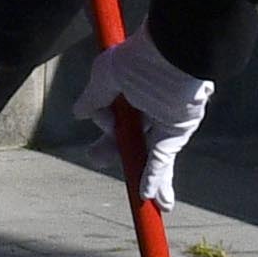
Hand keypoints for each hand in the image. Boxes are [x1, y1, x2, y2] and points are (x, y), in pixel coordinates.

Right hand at [88, 37, 213, 211]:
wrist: (174, 55)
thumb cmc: (140, 57)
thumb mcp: (105, 74)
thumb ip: (93, 97)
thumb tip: (79, 112)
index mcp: (132, 88)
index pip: (114, 115)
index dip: (104, 123)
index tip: (95, 120)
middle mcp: (149, 105)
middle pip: (131, 138)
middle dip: (116, 153)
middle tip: (97, 158)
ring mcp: (165, 120)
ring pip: (150, 154)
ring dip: (144, 179)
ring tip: (141, 202)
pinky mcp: (178, 131)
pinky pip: (162, 159)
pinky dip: (154, 177)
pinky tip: (148, 196)